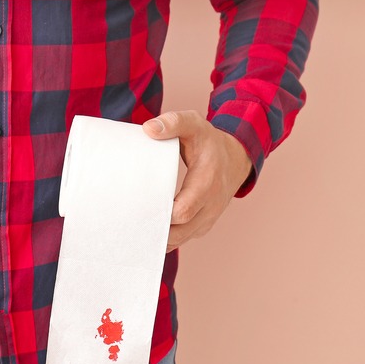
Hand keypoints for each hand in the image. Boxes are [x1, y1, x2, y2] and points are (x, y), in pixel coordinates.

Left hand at [142, 110, 253, 251]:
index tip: (138, 209)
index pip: (183, 210)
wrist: (235, 159)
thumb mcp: (194, 124)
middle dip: (155, 230)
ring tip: (133, 233)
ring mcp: (208, 219)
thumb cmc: (208, 141)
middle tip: (129, 226)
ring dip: (158, 239)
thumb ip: (173, 122)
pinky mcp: (203, 226)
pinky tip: (146, 235)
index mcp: (206, 182)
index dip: (161, 214)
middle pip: (180, 231)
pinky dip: (166, 240)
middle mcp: (210, 205)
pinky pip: (183, 239)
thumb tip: (148, 129)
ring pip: (180, 240)